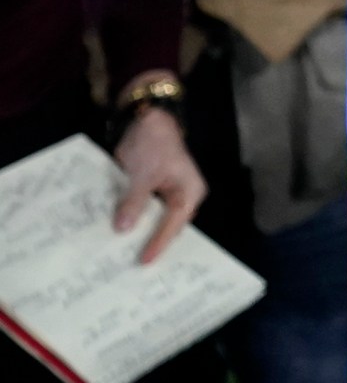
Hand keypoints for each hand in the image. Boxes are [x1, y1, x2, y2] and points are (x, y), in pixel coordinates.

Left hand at [112, 98, 204, 264]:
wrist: (147, 118)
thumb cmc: (153, 144)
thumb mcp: (142, 174)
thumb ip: (134, 201)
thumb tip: (122, 228)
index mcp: (189, 193)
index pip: (174, 224)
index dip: (158, 243)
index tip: (145, 260)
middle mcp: (183, 196)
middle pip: (168, 225)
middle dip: (153, 242)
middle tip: (136, 264)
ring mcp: (168, 193)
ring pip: (156, 219)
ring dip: (142, 231)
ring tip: (127, 253)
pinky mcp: (154, 190)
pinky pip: (146, 209)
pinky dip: (134, 218)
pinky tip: (121, 230)